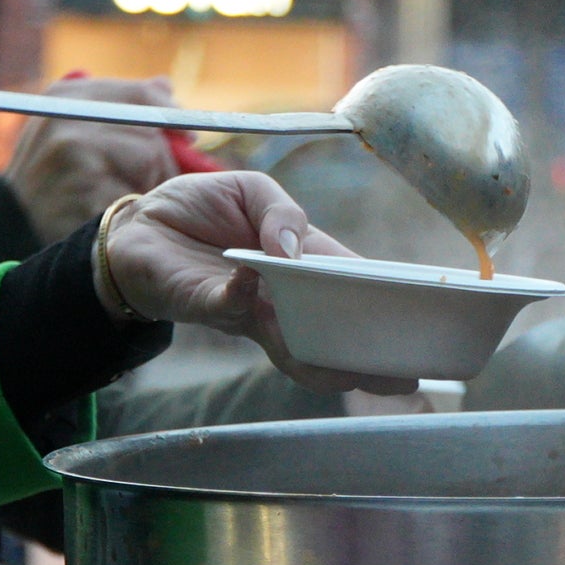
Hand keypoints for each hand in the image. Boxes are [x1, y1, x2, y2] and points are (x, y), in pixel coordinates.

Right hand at [5, 76, 183, 243]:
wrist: (12, 222)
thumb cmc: (54, 174)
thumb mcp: (74, 128)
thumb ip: (119, 106)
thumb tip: (165, 84)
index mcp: (67, 95)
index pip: (141, 93)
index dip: (170, 113)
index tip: (187, 136)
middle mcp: (68, 117)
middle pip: (150, 128)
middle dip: (161, 155)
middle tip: (152, 176)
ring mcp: (73, 153)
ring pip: (148, 158)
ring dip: (150, 182)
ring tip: (126, 194)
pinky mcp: (84, 190)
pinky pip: (136, 193)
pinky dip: (134, 205)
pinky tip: (116, 210)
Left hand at [96, 171, 414, 394]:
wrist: (138, 226)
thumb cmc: (201, 209)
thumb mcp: (252, 190)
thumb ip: (281, 212)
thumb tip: (295, 247)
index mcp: (306, 265)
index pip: (355, 289)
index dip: (389, 307)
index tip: (427, 324)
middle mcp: (283, 299)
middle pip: (335, 336)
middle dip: (370, 360)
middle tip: (406, 374)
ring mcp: (247, 309)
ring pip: (295, 347)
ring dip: (326, 359)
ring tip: (358, 368)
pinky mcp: (205, 305)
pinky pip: (231, 307)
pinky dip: (244, 295)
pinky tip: (256, 278)